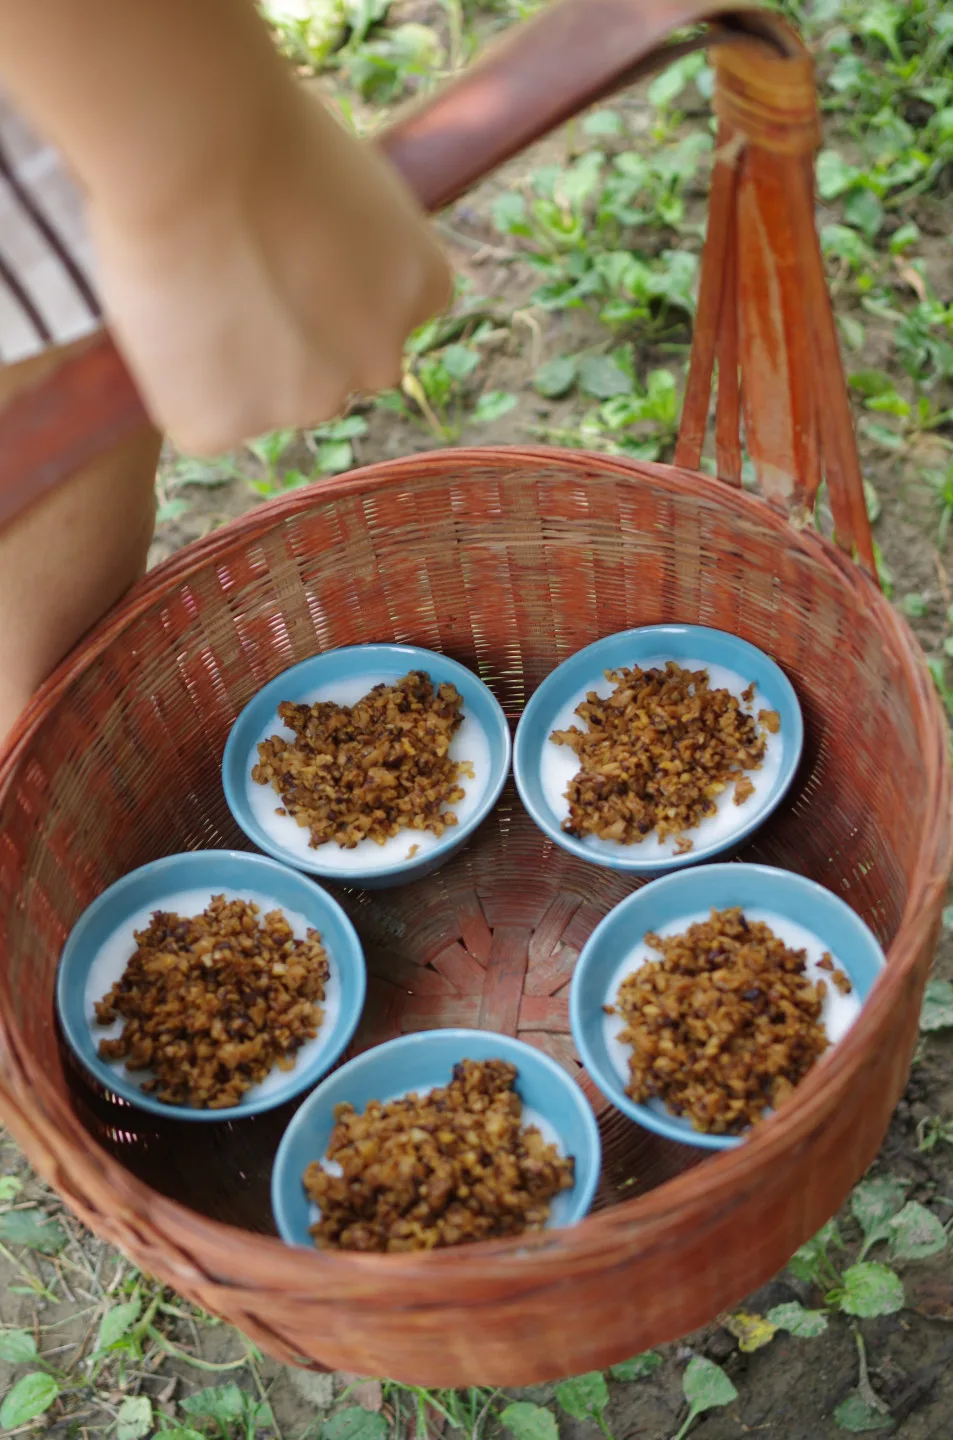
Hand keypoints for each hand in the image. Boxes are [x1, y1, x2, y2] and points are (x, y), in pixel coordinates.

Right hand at [89, 88, 451, 453]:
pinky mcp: (228, 426)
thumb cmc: (258, 129)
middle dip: (287, 342)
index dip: (323, 290)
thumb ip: (352, 248)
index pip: (382, 318)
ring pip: (265, 399)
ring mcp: (308, 402)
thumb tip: (319, 275)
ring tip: (191, 288)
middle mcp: (380, 363)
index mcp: (424, 289)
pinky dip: (178, 385)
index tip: (280, 252)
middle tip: (226, 276)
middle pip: (330, 370)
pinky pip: (201, 419)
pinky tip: (164, 323)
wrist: (194, 147)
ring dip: (233, 367)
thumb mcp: (348, 183)